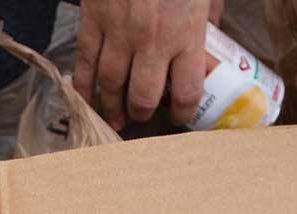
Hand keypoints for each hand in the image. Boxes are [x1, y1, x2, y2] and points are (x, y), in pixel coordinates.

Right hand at [74, 0, 221, 129]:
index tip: (179, 117)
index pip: (186, 90)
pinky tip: (85, 97)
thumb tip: (213, 32)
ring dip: (111, 105)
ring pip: (110, 83)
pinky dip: (83, 83)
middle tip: (141, 117)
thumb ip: (208, 13)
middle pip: (143, 95)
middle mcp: (152, 40)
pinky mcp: (93, 19)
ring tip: (114, 117)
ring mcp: (119, 32)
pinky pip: (84, 60)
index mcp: (186, 33)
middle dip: (141, 112)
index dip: (182, 112)